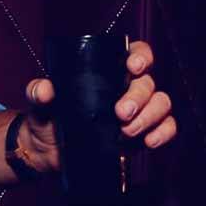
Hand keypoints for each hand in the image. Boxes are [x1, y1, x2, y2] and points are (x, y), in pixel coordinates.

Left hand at [15, 41, 177, 171]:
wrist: (49, 152)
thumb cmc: (48, 118)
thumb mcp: (40, 103)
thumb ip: (39, 92)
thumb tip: (46, 89)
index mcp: (110, 72)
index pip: (136, 53)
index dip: (141, 56)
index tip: (132, 66)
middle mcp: (129, 87)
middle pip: (148, 83)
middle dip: (138, 97)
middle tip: (120, 113)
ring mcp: (140, 110)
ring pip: (161, 103)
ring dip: (149, 116)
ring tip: (127, 132)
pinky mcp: (144, 133)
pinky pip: (166, 127)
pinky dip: (163, 133)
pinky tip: (149, 141)